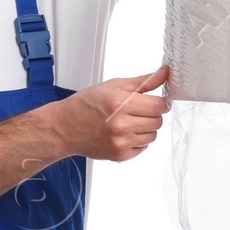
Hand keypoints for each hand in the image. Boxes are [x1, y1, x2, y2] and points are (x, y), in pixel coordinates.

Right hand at [47, 65, 168, 163]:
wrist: (66, 127)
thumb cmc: (86, 105)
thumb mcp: (114, 86)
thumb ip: (142, 82)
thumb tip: (164, 73)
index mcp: (120, 103)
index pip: (158, 105)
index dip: (160, 102)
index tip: (155, 101)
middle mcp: (121, 124)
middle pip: (157, 121)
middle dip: (152, 114)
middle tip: (138, 111)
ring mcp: (120, 142)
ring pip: (152, 136)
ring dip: (146, 128)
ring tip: (129, 122)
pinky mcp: (120, 155)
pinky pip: (143, 148)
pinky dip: (137, 141)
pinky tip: (124, 134)